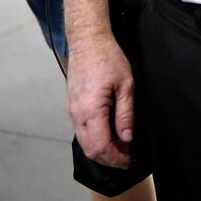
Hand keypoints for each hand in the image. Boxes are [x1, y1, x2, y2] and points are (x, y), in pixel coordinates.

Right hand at [66, 34, 134, 167]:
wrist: (87, 41)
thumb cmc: (107, 57)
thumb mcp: (126, 84)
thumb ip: (125, 114)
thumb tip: (127, 138)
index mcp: (91, 109)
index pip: (101, 146)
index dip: (116, 158)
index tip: (129, 160)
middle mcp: (77, 113)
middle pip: (90, 150)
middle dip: (109, 158)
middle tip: (127, 156)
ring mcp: (72, 110)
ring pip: (84, 142)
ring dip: (101, 149)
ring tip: (120, 145)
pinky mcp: (72, 106)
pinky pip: (81, 130)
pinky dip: (94, 138)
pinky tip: (109, 133)